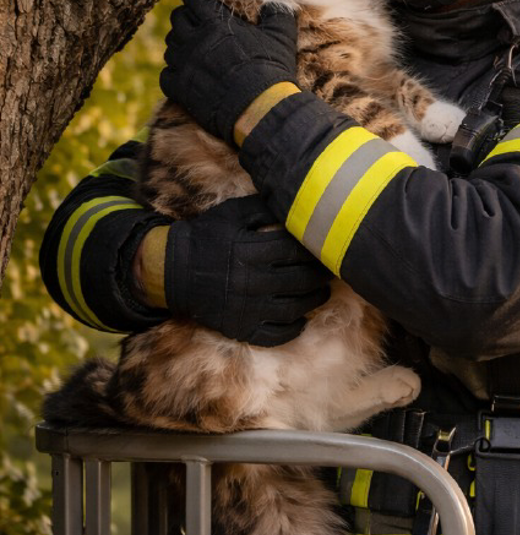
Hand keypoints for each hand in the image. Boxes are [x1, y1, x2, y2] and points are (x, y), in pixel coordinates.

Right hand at [136, 196, 331, 346]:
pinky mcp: (241, 327)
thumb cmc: (207, 236)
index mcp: (249, 251)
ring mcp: (247, 308)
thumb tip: (296, 199)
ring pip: (294, 308)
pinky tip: (302, 319)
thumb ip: (263, 207)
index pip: (295, 250)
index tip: (326, 245)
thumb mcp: (232, 213)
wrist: (174, 271)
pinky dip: (294, 329)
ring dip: (314, 300)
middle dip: (320, 275)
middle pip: (300, 280)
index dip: (315, 248)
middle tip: (330, 270)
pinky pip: (275, 335)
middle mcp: (251, 281)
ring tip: (322, 292)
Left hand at [160, 0, 297, 144]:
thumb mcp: (281, 36)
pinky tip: (183, 76)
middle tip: (193, 23)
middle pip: (177, 19)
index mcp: (216, 23)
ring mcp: (184, 64)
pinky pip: (165, 75)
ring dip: (178, 46)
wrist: (258, 107)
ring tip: (189, 50)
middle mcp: (194, 40)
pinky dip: (172, 74)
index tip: (197, 1)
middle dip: (184, 18)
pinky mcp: (180, 88)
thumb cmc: (270, 69)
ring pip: (169, 47)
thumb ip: (276, 15)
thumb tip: (274, 5)